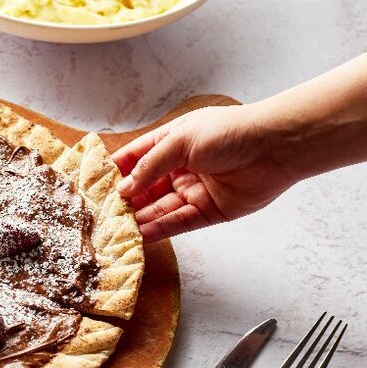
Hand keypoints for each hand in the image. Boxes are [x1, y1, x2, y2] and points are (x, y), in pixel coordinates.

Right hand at [111, 104, 297, 242]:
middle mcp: (179, 169)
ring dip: (138, 219)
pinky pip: (178, 223)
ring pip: (158, 209)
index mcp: (171, 144)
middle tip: (101, 215)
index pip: (134, 159)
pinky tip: (140, 235)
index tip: (92, 185)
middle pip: (144, 189)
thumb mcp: (180, 140)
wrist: (275, 147)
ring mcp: (193, 191)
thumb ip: (150, 165)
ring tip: (114, 230)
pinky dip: (159, 229)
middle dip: (124, 201)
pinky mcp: (208, 213)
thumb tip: (124, 189)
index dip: (114, 171)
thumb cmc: (229, 132)